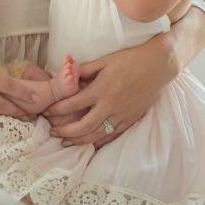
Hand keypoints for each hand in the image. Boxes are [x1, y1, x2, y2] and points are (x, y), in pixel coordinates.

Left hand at [44, 34, 175, 148]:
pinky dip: (98, 142)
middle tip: (51, 131)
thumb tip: (66, 72)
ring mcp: (121, 115)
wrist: (157, 66)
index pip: (73, 104)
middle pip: (83, 125)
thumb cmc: (129, 60)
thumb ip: (85, 69)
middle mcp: (110, 105)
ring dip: (79, 140)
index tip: (47, 111)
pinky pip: (112, 136)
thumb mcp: (104, 60)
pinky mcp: (131, 120)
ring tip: (65, 142)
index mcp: (101, 89)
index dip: (57, 109)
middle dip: (65, 130)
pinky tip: (89, 144)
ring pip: (97, 134)